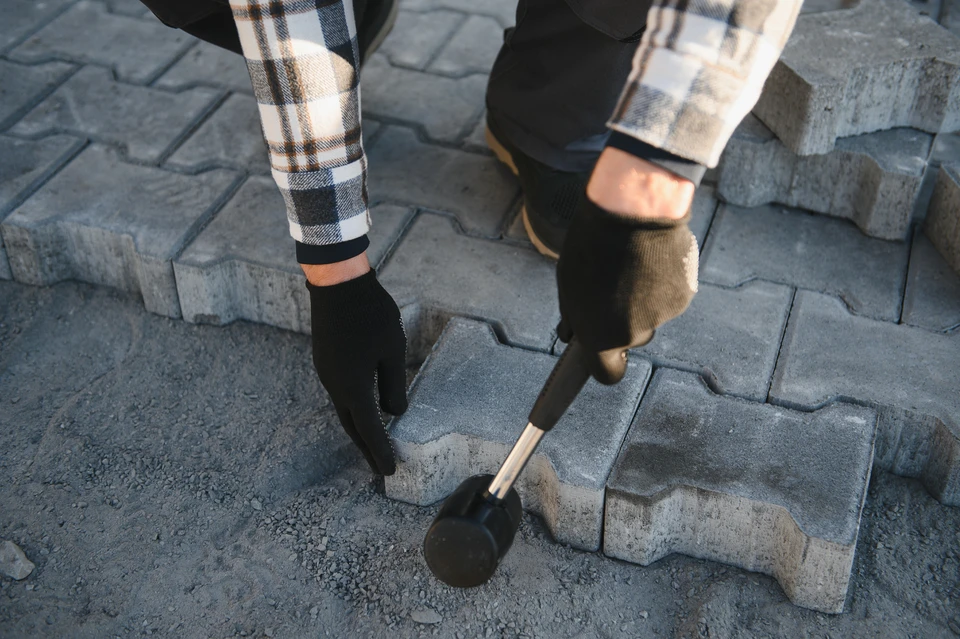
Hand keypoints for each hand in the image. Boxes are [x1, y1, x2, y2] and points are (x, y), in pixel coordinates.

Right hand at [306, 255, 406, 474]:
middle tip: (378, 467)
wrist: (337, 285)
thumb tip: (394, 412)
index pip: (370, 430)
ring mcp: (327, 372)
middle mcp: (335, 385)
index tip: (388, 472)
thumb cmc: (370, 315)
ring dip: (359, 428)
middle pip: (351, 426)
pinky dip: (352, 408)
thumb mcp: (392, 352)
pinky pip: (340, 392)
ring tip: (373, 442)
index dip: (380, 452)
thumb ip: (393, 386)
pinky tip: (363, 408)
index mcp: (353, 388)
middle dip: (367, 448)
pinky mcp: (325, 360)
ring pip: (344, 409)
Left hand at [556, 148, 698, 383]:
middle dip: (625, 319)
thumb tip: (570, 335)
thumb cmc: (591, 245)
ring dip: (645, 297)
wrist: (632, 210)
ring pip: (654, 314)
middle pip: (633, 338)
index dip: (606, 365)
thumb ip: (573, 315)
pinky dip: (664, 281)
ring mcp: (663, 315)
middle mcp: (635, 333)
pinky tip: (653, 255)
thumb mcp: (568, 284)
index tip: (606, 355)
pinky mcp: (685, 294)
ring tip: (633, 262)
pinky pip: (671, 295)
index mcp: (601, 336)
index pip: (607, 373)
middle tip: (615, 284)